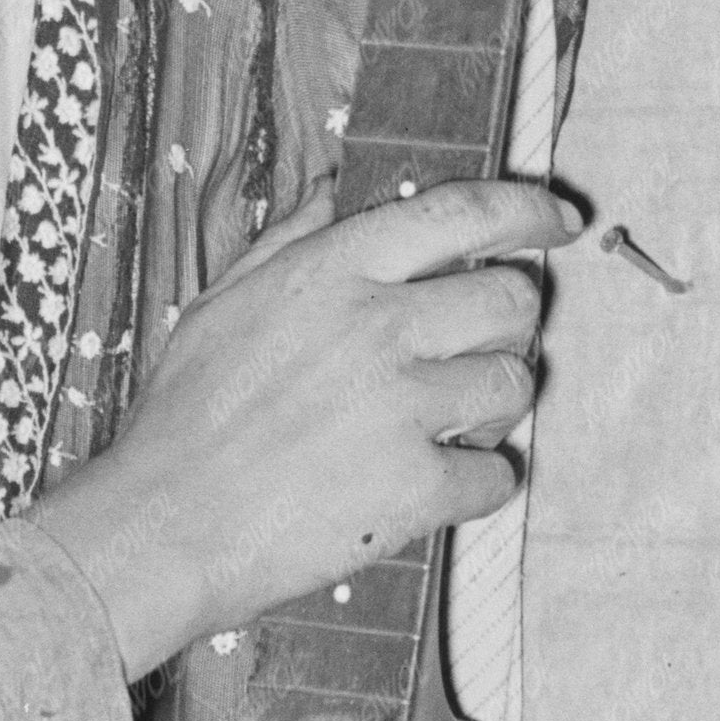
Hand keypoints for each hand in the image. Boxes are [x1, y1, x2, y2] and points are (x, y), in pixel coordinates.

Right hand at [44, 178, 577, 683]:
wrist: (161, 527)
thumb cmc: (181, 421)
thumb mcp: (218, 306)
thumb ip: (286, 244)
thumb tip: (331, 193)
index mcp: (332, 273)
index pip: (463, 214)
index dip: (528, 211)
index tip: (558, 222)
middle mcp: (377, 328)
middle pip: (512, 298)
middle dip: (513, 321)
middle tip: (484, 345)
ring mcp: (401, 409)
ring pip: (515, 384)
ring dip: (496, 403)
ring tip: (452, 421)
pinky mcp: (414, 488)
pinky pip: (497, 476)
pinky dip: (480, 484)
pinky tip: (440, 485)